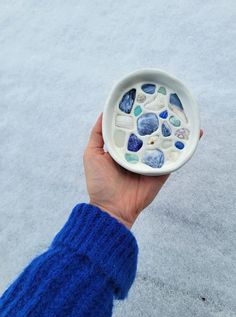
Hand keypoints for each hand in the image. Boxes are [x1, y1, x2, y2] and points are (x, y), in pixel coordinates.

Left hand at [83, 113, 202, 228]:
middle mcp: (138, 153)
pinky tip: (194, 134)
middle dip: (159, 120)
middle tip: (169, 104)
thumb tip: (104, 112)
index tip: (146, 99)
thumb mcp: (92, 154)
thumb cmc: (99, 182)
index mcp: (123, 147)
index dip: (139, 114)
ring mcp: (151, 162)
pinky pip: (174, 158)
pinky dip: (184, 147)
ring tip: (184, 116)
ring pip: (165, 143)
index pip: (133, 127)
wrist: (112, 208)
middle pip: (151, 133)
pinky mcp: (162, 172)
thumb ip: (97, 134)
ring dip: (176, 131)